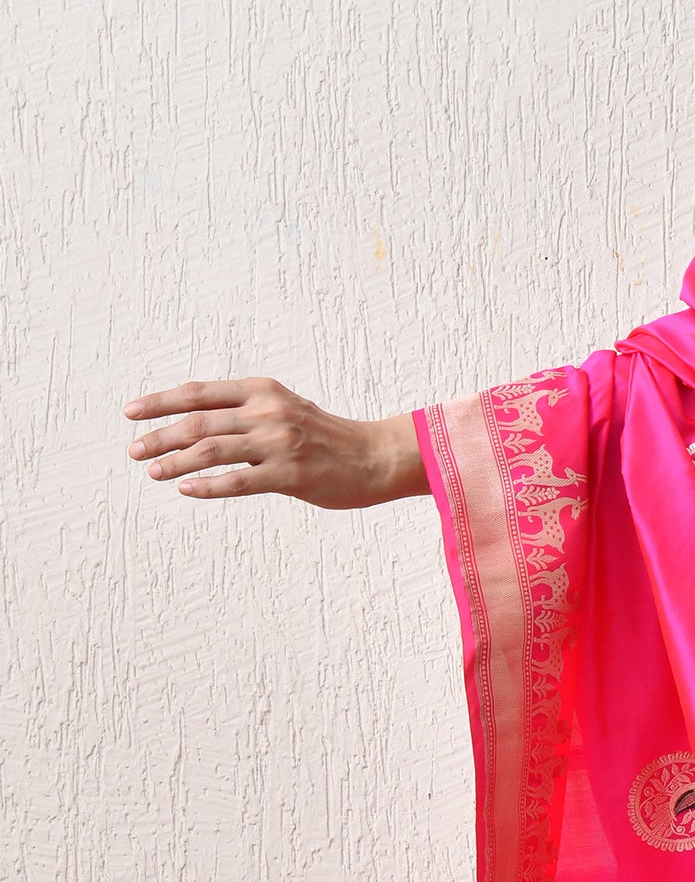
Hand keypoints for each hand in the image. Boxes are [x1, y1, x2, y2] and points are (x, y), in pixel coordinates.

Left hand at [123, 380, 426, 506]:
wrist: (376, 457)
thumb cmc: (326, 438)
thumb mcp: (284, 409)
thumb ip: (243, 413)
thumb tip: (193, 426)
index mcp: (262, 391)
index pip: (199, 393)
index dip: (160, 402)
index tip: (131, 413)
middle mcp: (268, 412)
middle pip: (198, 422)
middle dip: (159, 436)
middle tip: (133, 450)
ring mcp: (279, 443)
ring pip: (211, 451)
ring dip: (174, 462)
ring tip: (152, 471)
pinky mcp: (291, 475)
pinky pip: (239, 482)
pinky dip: (208, 486)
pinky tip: (186, 490)